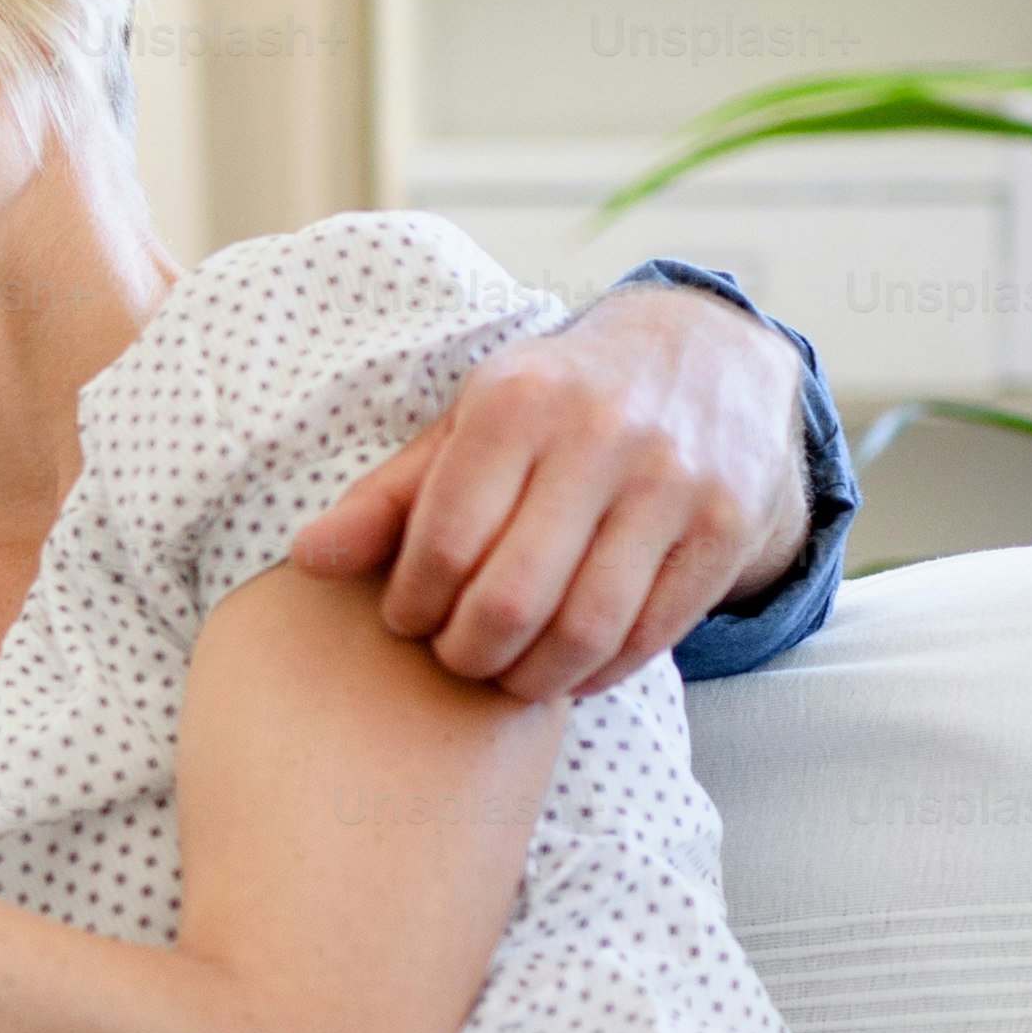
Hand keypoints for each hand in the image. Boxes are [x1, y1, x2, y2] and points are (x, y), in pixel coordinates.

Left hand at [289, 281, 810, 703]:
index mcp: (518, 402)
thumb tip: (304, 560)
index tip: (406, 619)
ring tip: (504, 674)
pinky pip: (651, 634)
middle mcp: (601, 436)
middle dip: (466, 653)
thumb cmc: (558, 401)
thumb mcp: (469, 425)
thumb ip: (389, 496)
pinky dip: (599, 672)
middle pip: (512, 599)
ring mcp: (674, 483)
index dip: (413, 603)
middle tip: (453, 657)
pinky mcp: (727, 528)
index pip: (446, 541)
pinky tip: (568, 669)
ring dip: (531, 677)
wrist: (705, 355)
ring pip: (586, 628)